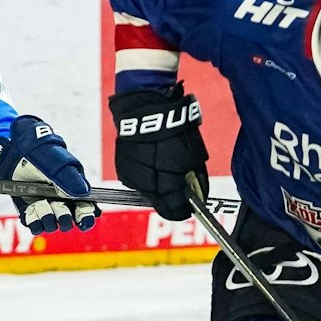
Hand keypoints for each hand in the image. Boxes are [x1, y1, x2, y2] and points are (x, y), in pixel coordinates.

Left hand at [0, 114, 99, 234]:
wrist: (17, 151)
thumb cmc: (42, 155)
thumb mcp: (59, 165)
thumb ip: (71, 179)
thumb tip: (83, 193)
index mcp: (74, 191)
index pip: (85, 210)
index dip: (86, 217)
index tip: (81, 218)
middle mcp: (61, 202)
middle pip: (68, 222)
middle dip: (64, 217)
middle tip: (57, 205)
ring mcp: (45, 207)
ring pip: (51, 225)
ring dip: (47, 218)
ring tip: (39, 203)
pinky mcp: (30, 211)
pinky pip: (35, 226)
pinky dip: (34, 222)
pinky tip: (32, 209)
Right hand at [108, 83, 206, 220]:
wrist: (147, 109)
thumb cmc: (174, 128)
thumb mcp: (194, 156)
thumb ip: (196, 179)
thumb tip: (197, 195)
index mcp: (167, 181)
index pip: (175, 210)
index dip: (183, 210)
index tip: (188, 208)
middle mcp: (147, 183)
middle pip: (160, 204)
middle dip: (170, 199)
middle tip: (180, 189)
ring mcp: (132, 177)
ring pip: (147, 193)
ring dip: (157, 188)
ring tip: (165, 170)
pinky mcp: (123, 169)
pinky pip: (136, 181)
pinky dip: (145, 177)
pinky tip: (151, 164)